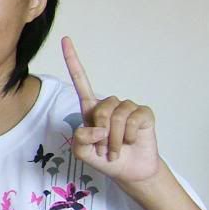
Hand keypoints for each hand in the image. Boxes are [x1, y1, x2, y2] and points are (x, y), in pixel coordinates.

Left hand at [62, 37, 159, 182]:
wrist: (128, 170)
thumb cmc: (103, 158)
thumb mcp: (82, 153)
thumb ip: (79, 140)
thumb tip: (96, 126)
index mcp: (90, 108)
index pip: (81, 81)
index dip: (73, 61)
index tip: (65, 40)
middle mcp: (109, 104)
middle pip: (101, 108)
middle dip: (101, 133)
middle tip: (104, 149)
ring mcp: (128, 107)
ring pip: (118, 116)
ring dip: (115, 139)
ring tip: (116, 148)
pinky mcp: (143, 114)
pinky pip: (134, 120)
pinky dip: (129, 136)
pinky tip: (131, 141)